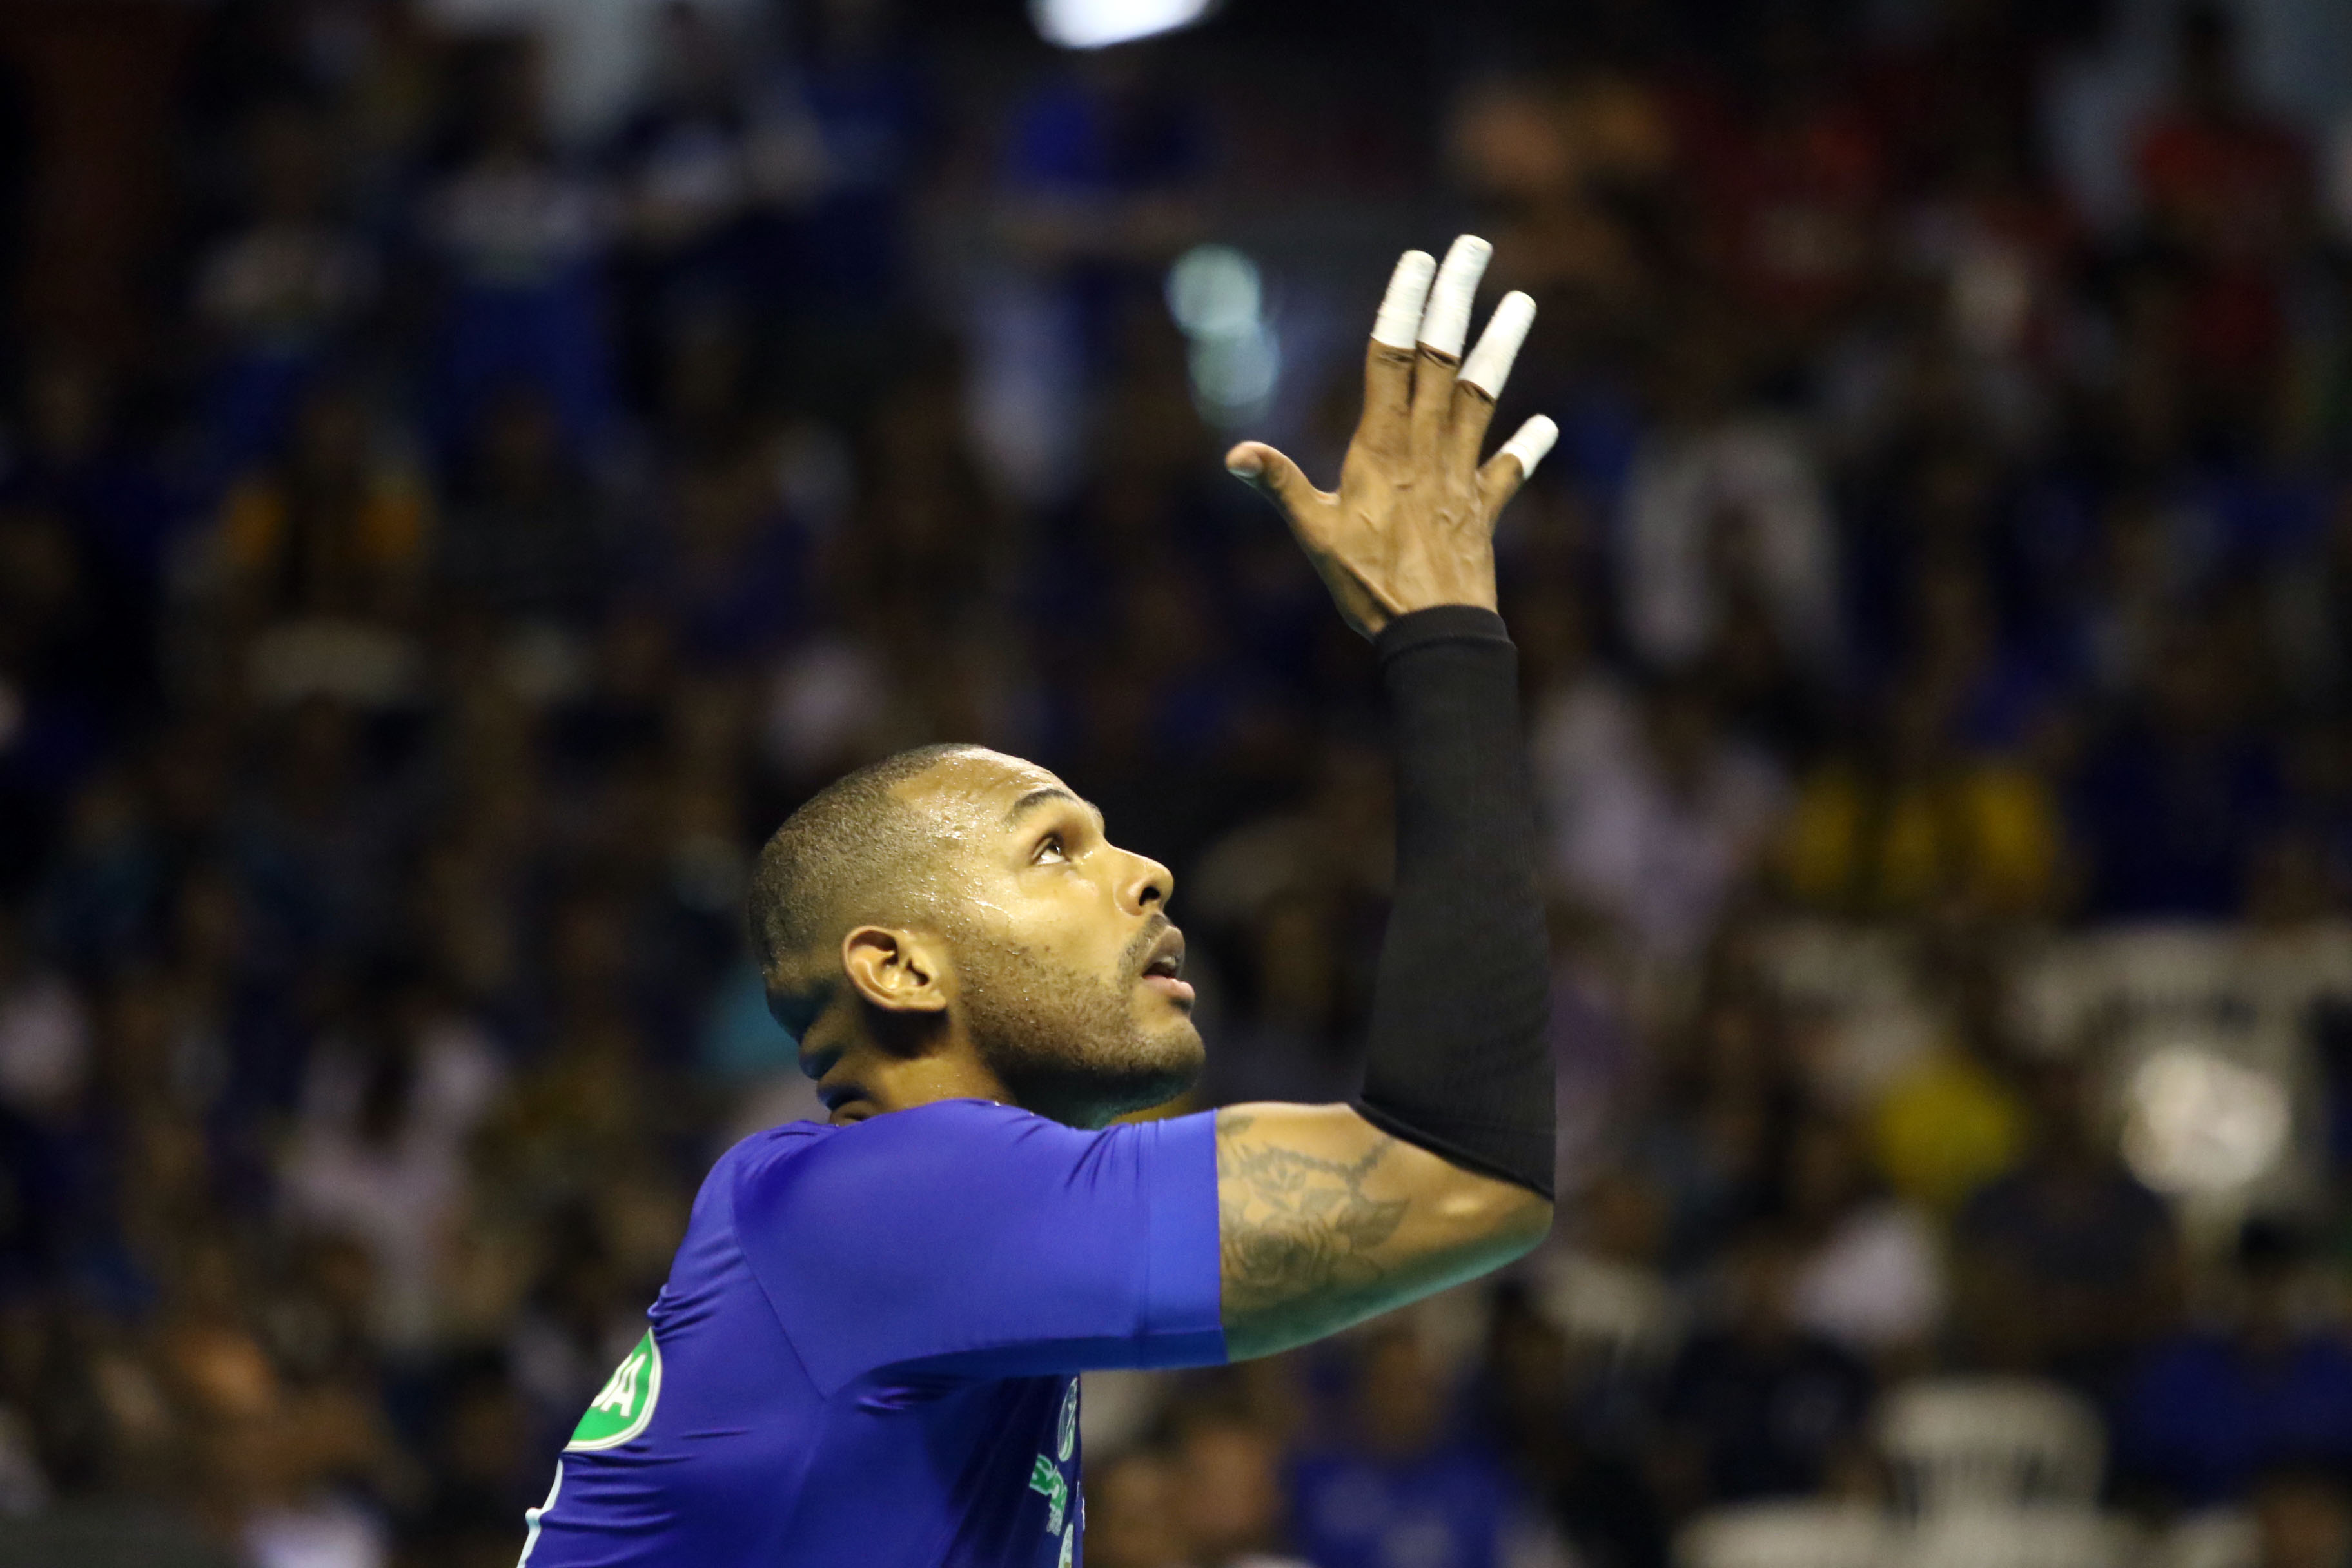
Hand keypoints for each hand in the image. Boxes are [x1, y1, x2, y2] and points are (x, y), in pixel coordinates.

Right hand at [1226, 236, 1557, 637]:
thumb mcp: (1315, 536)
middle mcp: (1425, 450)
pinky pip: (1508, 471)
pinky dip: (1526, 447)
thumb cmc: (1368, 587)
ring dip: (1502, 347)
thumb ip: (1281, 487)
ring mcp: (1460, 477)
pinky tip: (1547, 424)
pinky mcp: (1482, 510)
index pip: (1390, 360)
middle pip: (1441, 360)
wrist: (1435, 635)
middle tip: (1472, 246)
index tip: (1417, 260)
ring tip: (1522, 302)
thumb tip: (1236, 454)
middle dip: (1455, 300)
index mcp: (1381, 448)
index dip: (1402, 306)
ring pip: (1482, 397)